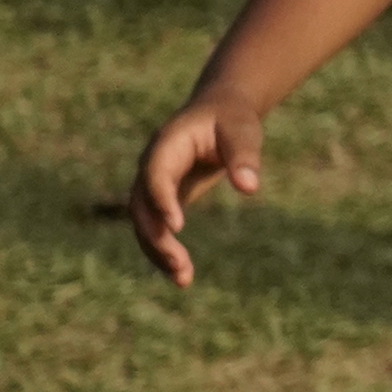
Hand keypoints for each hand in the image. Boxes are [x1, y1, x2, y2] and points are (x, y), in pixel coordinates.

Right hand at [130, 89, 266, 288]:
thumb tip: (250, 188)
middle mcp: (151, 165)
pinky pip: (155, 227)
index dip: (162, 200)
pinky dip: (164, 250)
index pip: (156, 175)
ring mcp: (152, 183)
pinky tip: (182, 274)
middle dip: (156, 236)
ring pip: (143, 222)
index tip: (177, 227)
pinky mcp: (162, 198)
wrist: (219, 112)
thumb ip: (244, 157)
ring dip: (158, 251)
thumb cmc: (232, 119)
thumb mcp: (243, 130)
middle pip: (141, 205)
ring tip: (183, 279)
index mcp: (166, 144)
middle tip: (179, 265)